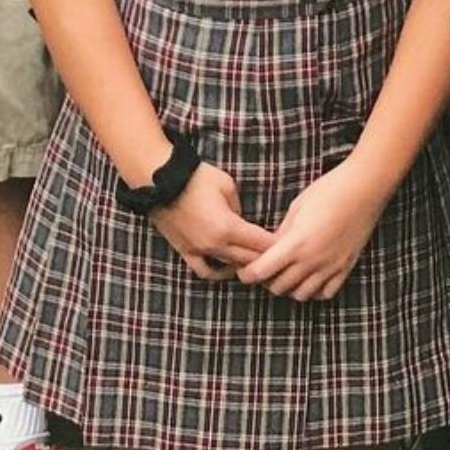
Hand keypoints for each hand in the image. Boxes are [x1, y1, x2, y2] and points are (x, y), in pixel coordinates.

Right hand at [152, 162, 274, 282]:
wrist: (160, 179)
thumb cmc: (195, 177)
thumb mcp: (227, 185)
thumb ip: (239, 207)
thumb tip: (242, 220)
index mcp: (228, 227)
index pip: (261, 244)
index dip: (276, 245)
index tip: (289, 245)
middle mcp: (215, 244)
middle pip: (249, 260)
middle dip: (265, 258)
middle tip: (277, 255)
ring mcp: (199, 251)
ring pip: (229, 268)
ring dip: (244, 265)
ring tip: (255, 261)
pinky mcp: (185, 251)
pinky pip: (205, 271)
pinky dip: (218, 273)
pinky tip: (227, 268)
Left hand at [238, 157, 387, 301]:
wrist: (364, 188)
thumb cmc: (328, 191)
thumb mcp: (296, 208)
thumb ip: (282, 233)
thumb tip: (270, 249)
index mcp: (296, 243)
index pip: (262, 271)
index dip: (248, 273)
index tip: (243, 269)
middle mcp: (312, 261)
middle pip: (278, 287)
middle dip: (266, 280)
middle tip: (263, 269)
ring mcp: (330, 267)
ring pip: (300, 295)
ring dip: (288, 287)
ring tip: (285, 273)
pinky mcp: (345, 268)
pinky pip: (325, 293)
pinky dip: (313, 291)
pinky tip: (309, 277)